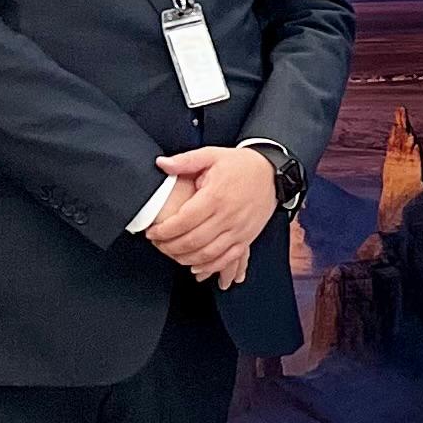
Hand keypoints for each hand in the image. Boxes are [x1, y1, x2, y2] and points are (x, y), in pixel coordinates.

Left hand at [145, 142, 281, 277]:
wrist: (271, 173)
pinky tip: (195, 266)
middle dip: (170, 247)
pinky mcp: (247, 238)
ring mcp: (239, 230)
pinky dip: (209, 267)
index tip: (152, 232)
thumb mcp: (211, 155)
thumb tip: (161, 163)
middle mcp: (228, 216)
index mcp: (215, 196)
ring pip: (208, 254)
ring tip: (172, 253)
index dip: (164, 230)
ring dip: (186, 259)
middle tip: (157, 244)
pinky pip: (227, 259)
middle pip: (193, 241)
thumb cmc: (239, 165)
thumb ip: (185, 161)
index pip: (183, 221)